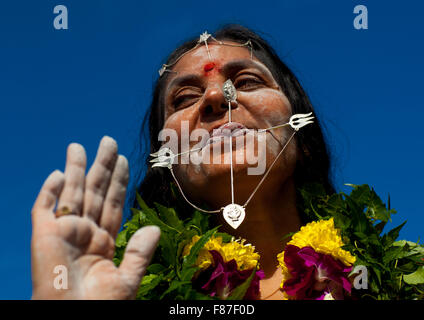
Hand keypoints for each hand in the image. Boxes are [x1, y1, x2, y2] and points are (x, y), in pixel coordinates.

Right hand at [31, 136, 159, 298]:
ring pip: (72, 192)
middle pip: (95, 191)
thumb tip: (154, 228)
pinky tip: (59, 173)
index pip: (113, 202)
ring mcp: (64, 231)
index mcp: (104, 241)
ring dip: (75, 169)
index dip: (118, 181)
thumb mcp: (128, 279)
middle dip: (101, 166)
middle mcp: (85, 231)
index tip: (124, 160)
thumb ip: (140, 252)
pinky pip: (44, 208)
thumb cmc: (100, 306)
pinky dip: (50, 191)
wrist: (74, 317)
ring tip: (80, 146)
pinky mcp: (44, 235)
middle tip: (109, 141)